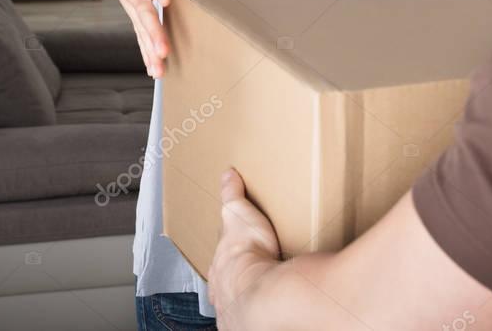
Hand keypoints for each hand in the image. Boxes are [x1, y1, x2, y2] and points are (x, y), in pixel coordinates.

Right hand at [95, 0, 171, 77]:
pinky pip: (141, 39)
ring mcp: (135, 9)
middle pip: (145, 15)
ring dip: (150, 51)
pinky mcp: (137, 18)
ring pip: (142, 32)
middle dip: (153, 32)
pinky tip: (155, 72)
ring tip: (159, 69)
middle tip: (163, 49)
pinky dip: (147, 55)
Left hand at [208, 169, 280, 326]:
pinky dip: (261, 312)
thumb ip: (232, 195)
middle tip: (255, 273)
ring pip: (238, 304)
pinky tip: (273, 306)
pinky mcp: (251, 321)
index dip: (228, 259)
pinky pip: (254, 317)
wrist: (258, 287)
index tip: (238, 255)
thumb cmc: (246, 253)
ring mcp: (235, 309)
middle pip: (227, 285)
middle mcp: (223, 291)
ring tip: (267, 290)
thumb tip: (227, 175)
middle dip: (237, 281)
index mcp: (219, 268)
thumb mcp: (236, 213)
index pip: (220, 262)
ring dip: (249, 298)